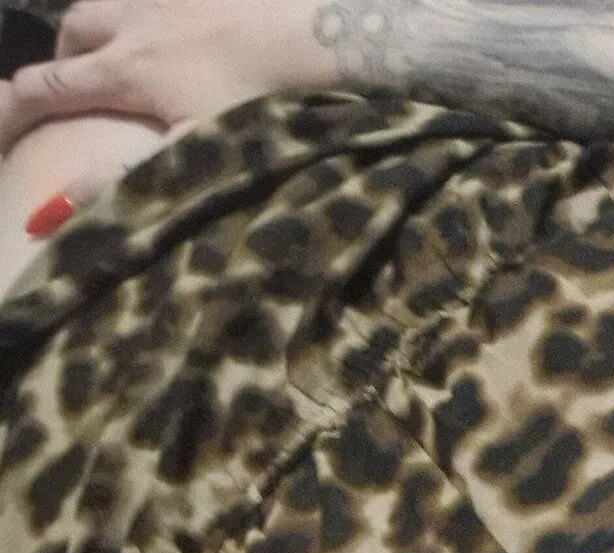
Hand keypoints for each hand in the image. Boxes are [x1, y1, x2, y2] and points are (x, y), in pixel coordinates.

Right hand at [0, 0, 338, 151]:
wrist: (319, 39)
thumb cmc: (262, 104)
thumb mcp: (192, 150)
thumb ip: (123, 176)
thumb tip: (55, 209)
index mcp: (126, 71)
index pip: (48, 86)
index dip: (17, 109)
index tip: (9, 130)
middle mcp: (134, 23)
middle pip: (73, 31)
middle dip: (65, 57)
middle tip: (80, 84)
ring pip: (110, 3)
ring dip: (104, 28)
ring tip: (122, 56)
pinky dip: (151, 13)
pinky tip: (180, 32)